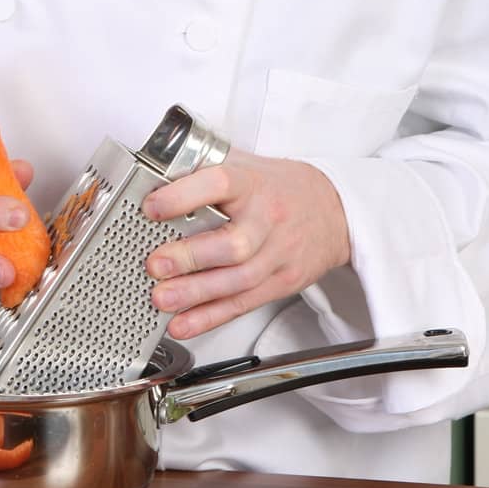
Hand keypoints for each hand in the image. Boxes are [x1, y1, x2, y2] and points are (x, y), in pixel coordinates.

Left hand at [142, 148, 350, 340]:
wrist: (335, 209)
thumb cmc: (281, 187)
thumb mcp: (247, 165)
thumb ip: (205, 170)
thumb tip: (155, 177)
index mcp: (253, 182)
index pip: (219, 183)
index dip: (184, 195)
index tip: (153, 207)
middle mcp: (268, 218)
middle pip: (234, 244)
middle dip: (191, 257)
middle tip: (155, 264)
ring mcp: (279, 254)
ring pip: (238, 281)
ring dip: (196, 293)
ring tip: (162, 298)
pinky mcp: (282, 282)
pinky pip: (244, 304)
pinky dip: (210, 317)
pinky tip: (184, 322)